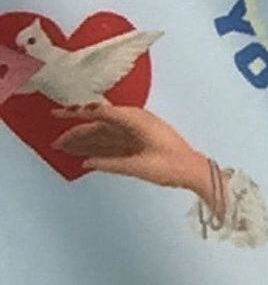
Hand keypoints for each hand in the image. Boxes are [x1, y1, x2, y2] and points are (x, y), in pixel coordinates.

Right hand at [51, 101, 214, 201]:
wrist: (193, 171)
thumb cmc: (171, 166)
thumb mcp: (139, 166)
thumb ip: (111, 163)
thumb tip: (87, 163)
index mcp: (136, 121)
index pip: (101, 113)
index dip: (77, 114)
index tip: (57, 114)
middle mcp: (135, 123)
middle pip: (100, 125)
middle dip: (77, 133)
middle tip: (56, 143)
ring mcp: (137, 133)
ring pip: (104, 135)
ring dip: (84, 141)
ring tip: (63, 148)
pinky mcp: (138, 144)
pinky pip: (113, 144)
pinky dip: (97, 148)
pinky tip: (84, 155)